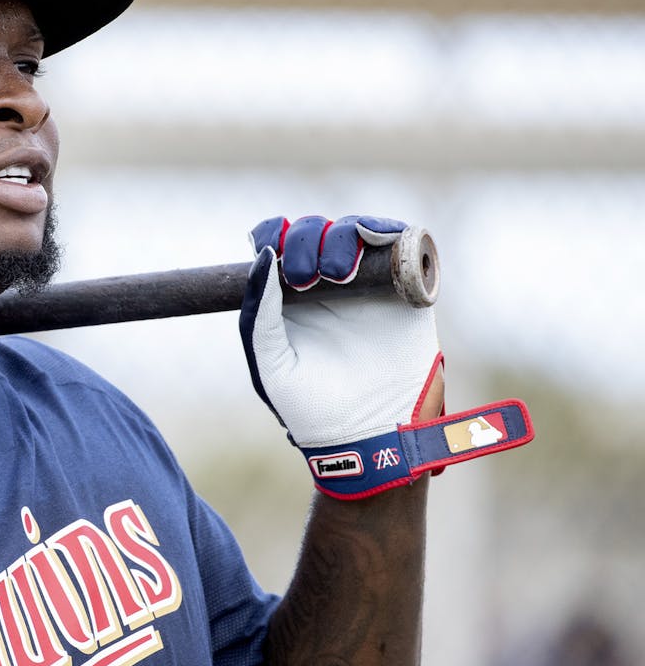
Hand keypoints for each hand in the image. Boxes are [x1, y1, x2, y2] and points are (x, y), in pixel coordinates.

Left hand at [240, 215, 444, 497]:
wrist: (367, 435)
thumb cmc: (310, 408)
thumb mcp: (270, 362)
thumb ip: (259, 313)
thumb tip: (264, 257)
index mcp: (289, 299)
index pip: (279, 244)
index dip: (275, 233)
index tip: (274, 246)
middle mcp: (328, 286)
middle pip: (316, 231)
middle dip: (307, 239)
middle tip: (306, 276)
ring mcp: (369, 286)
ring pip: (356, 230)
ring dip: (342, 236)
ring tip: (336, 273)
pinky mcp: (407, 291)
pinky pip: (402, 243)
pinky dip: (389, 230)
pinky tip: (373, 240)